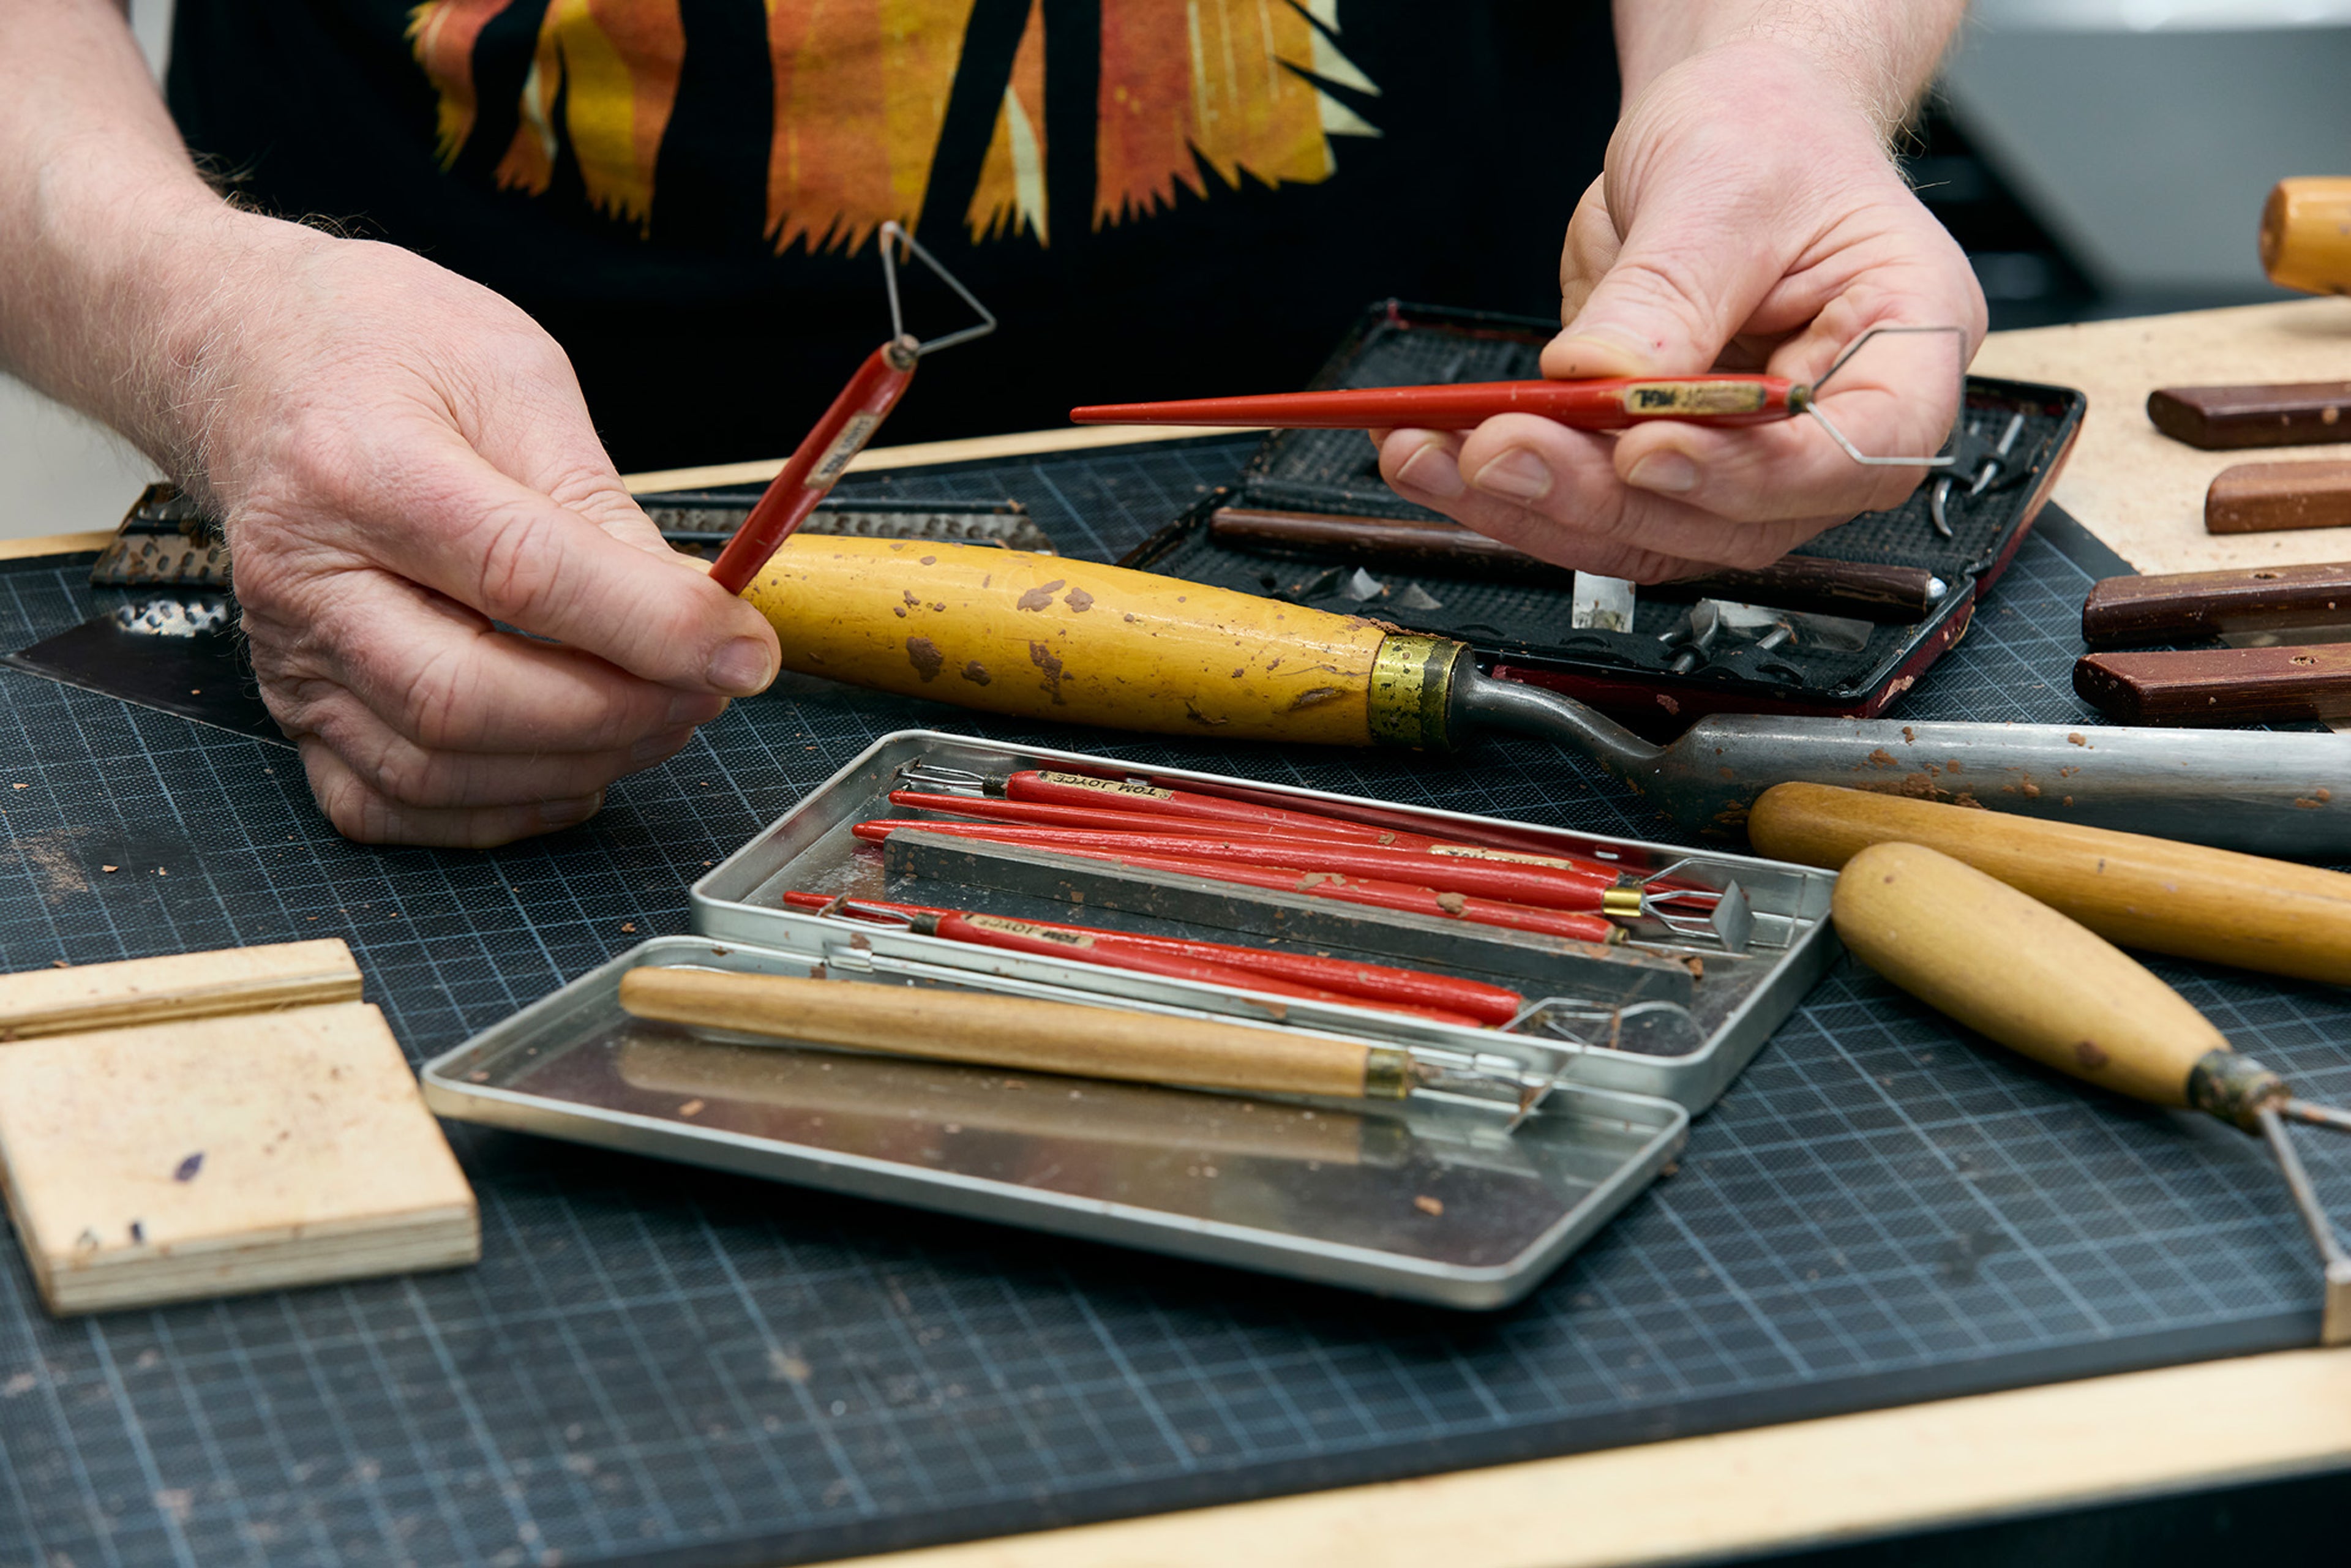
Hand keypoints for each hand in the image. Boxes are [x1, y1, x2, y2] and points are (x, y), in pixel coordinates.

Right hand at [183, 219, 781, 845]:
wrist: (246, 357)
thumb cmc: (377, 351)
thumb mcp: (512, 375)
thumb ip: (599, 501)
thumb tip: (693, 609)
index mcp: (359, 467)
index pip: (522, 576)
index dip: (653, 628)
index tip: (744, 650)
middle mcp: (305, 578)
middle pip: (468, 698)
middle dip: (618, 715)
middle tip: (705, 689)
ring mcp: (291, 657)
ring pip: (436, 769)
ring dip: (575, 765)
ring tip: (658, 716)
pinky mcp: (295, 710)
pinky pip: (393, 805)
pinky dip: (499, 810)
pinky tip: (572, 767)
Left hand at [1377, 40, 1985, 580]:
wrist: (1723, 129)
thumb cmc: (1767, 137)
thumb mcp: (1723, 186)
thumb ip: (1669, 293)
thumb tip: (1602, 380)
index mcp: (1906, 343)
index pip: (1858, 453)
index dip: (1748, 474)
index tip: (1646, 450)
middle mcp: (1835, 424)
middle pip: (1738, 516)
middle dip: (1605, 493)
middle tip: (1503, 450)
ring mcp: (1748, 461)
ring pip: (1654, 533)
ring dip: (1536, 508)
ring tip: (1439, 457)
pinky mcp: (1665, 467)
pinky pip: (1594, 508)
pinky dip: (1508, 496)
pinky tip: (1435, 460)